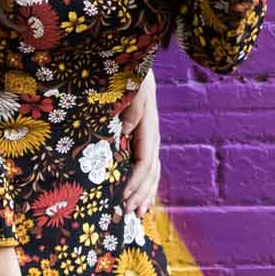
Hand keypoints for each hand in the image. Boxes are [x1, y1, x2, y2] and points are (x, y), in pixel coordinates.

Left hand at [119, 69, 160, 217]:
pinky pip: (148, 165)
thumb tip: (125, 133)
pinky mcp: (144, 137)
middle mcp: (152, 135)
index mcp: (148, 127)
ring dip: (145, 193)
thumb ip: (130, 109)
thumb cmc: (130, 75)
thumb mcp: (131, 88)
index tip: (122, 197)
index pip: (145, 162)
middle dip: (140, 194)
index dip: (135, 182)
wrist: (135, 62)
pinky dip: (146, 183)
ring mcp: (150, 137)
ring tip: (138, 213)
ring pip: (152, 172)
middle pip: (151, 172)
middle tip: (127, 213)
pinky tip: (142, 196)